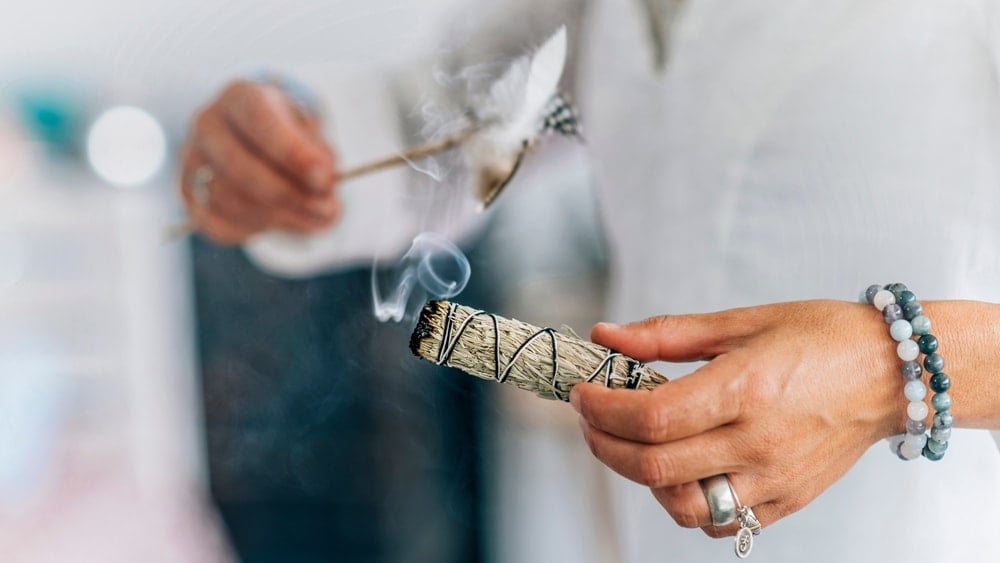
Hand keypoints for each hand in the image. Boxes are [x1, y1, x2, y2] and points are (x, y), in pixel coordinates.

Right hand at [179, 80, 339, 244]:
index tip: (324, 179)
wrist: (260, 145)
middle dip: (287, 195)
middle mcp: (207, 124)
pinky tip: (282, 219)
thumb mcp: (313, 137)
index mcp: (240, 97)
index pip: (259, 122)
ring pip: (229, 200)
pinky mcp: (188, 195)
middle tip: (325, 209)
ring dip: (277, 216)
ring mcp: (191, 160)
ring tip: (312, 216)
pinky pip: (219, 224)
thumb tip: (323, 187)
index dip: (293, 154)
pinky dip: (257, 229)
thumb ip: (321, 159)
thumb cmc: (290, 137)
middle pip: (238, 167)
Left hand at [570, 300, 901, 536]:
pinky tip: (678, 469)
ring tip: (633, 444)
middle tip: (590, 417)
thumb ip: (666, 334)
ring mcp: (773, 479)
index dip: (602, 409)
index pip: (651, 417)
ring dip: (640, 479)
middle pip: (653, 467)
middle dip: (602, 443)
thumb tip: (606, 337)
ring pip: (682, 506)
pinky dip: (684, 503)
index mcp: (745, 389)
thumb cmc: (820, 337)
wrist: (891, 373)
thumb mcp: (740, 321)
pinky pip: (720, 521)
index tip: (582, 393)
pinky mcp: (786, 501)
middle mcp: (758, 442)